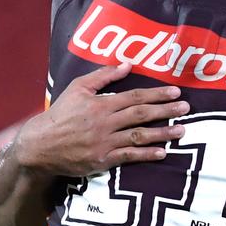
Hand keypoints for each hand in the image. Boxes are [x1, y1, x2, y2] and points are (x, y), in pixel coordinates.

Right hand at [14, 63, 189, 176]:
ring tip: (182, 130)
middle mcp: (106, 123)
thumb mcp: (78, 88)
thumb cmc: (60, 114)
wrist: (39, 146)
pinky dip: (146, 155)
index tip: (176, 92)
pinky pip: (128, 157)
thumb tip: (127, 64)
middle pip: (141, 115)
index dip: (157, 94)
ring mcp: (105, 143)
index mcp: (101, 104)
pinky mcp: (102, 161)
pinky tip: (162, 152)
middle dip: (166, 110)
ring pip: (139, 136)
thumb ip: (103, 76)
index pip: (135, 97)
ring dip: (162, 133)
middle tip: (186, 108)